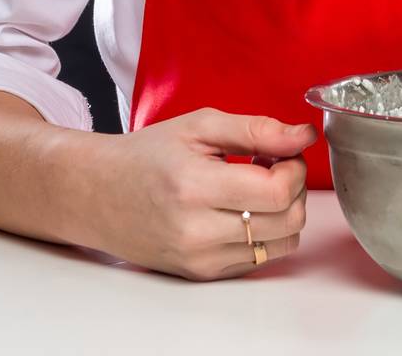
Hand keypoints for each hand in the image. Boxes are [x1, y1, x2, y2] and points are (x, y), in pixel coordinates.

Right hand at [83, 108, 317, 280]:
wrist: (98, 195)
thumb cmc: (146, 155)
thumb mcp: (199, 126)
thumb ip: (256, 129)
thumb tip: (303, 134)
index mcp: (195, 187)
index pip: (277, 191)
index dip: (295, 166)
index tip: (285, 150)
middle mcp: (198, 232)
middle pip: (286, 221)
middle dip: (295, 187)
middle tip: (276, 164)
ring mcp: (200, 259)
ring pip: (280, 245)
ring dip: (284, 212)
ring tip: (259, 186)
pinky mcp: (202, 275)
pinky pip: (259, 259)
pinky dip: (265, 232)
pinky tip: (244, 208)